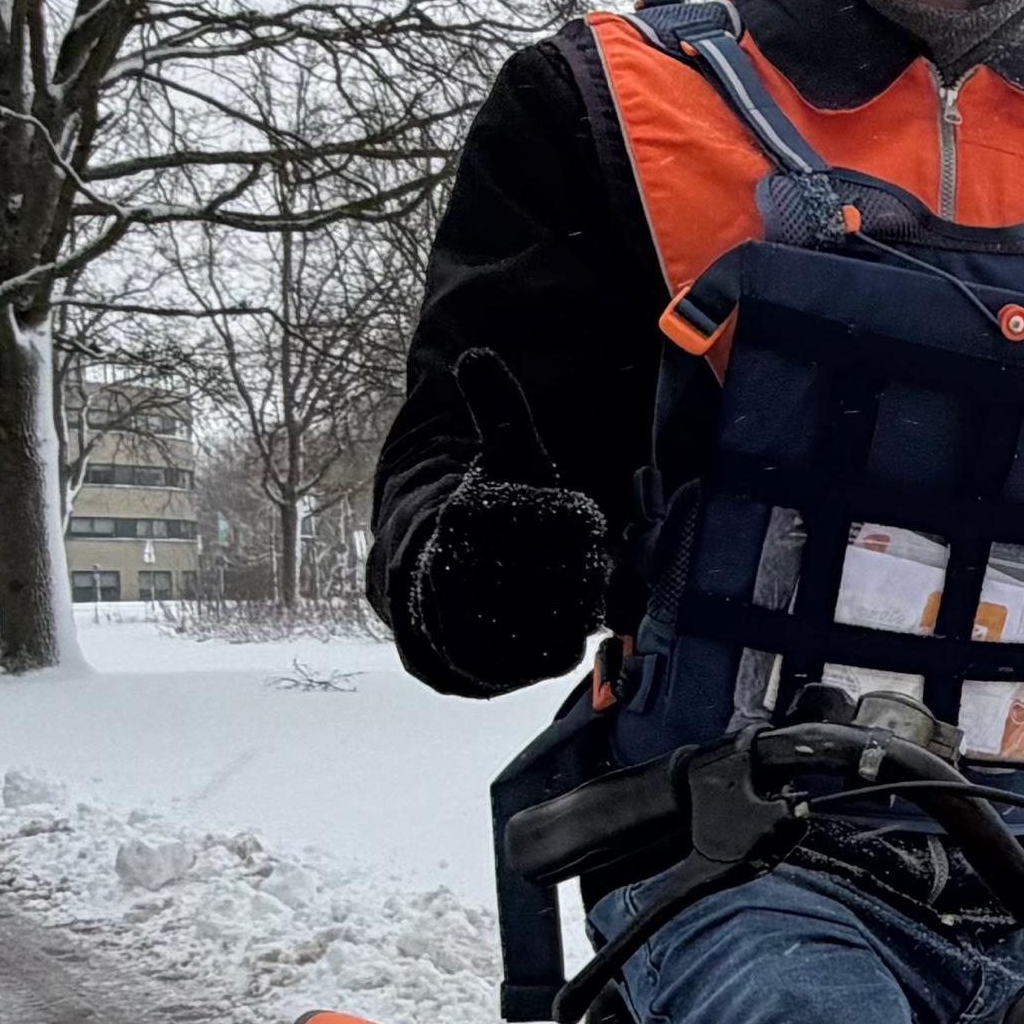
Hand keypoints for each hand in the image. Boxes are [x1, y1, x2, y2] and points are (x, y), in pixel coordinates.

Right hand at [405, 351, 613, 692]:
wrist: (439, 594)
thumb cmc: (490, 517)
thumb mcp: (499, 461)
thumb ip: (497, 411)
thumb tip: (474, 354)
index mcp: (471, 516)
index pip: (575, 519)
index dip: (584, 519)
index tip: (579, 517)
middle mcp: (466, 575)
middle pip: (582, 569)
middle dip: (582, 562)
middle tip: (564, 555)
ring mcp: (479, 627)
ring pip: (575, 612)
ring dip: (575, 599)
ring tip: (549, 584)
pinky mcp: (494, 669)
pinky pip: (562, 651)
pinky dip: (563, 634)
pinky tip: (542, 616)